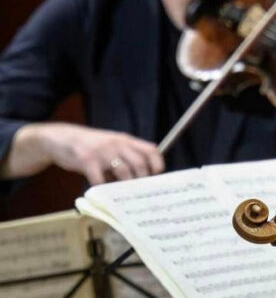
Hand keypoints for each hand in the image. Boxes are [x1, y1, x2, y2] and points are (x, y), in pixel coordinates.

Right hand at [8, 122, 163, 184]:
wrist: (61, 138)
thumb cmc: (90, 145)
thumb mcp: (110, 145)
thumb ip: (124, 157)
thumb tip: (138, 180)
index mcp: (125, 140)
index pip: (150, 149)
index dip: (156, 163)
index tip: (156, 176)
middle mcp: (117, 144)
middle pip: (139, 163)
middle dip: (141, 180)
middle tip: (139, 192)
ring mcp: (102, 152)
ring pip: (123, 172)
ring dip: (124, 186)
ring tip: (123, 196)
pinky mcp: (86, 160)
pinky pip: (99, 179)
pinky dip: (102, 189)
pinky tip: (102, 193)